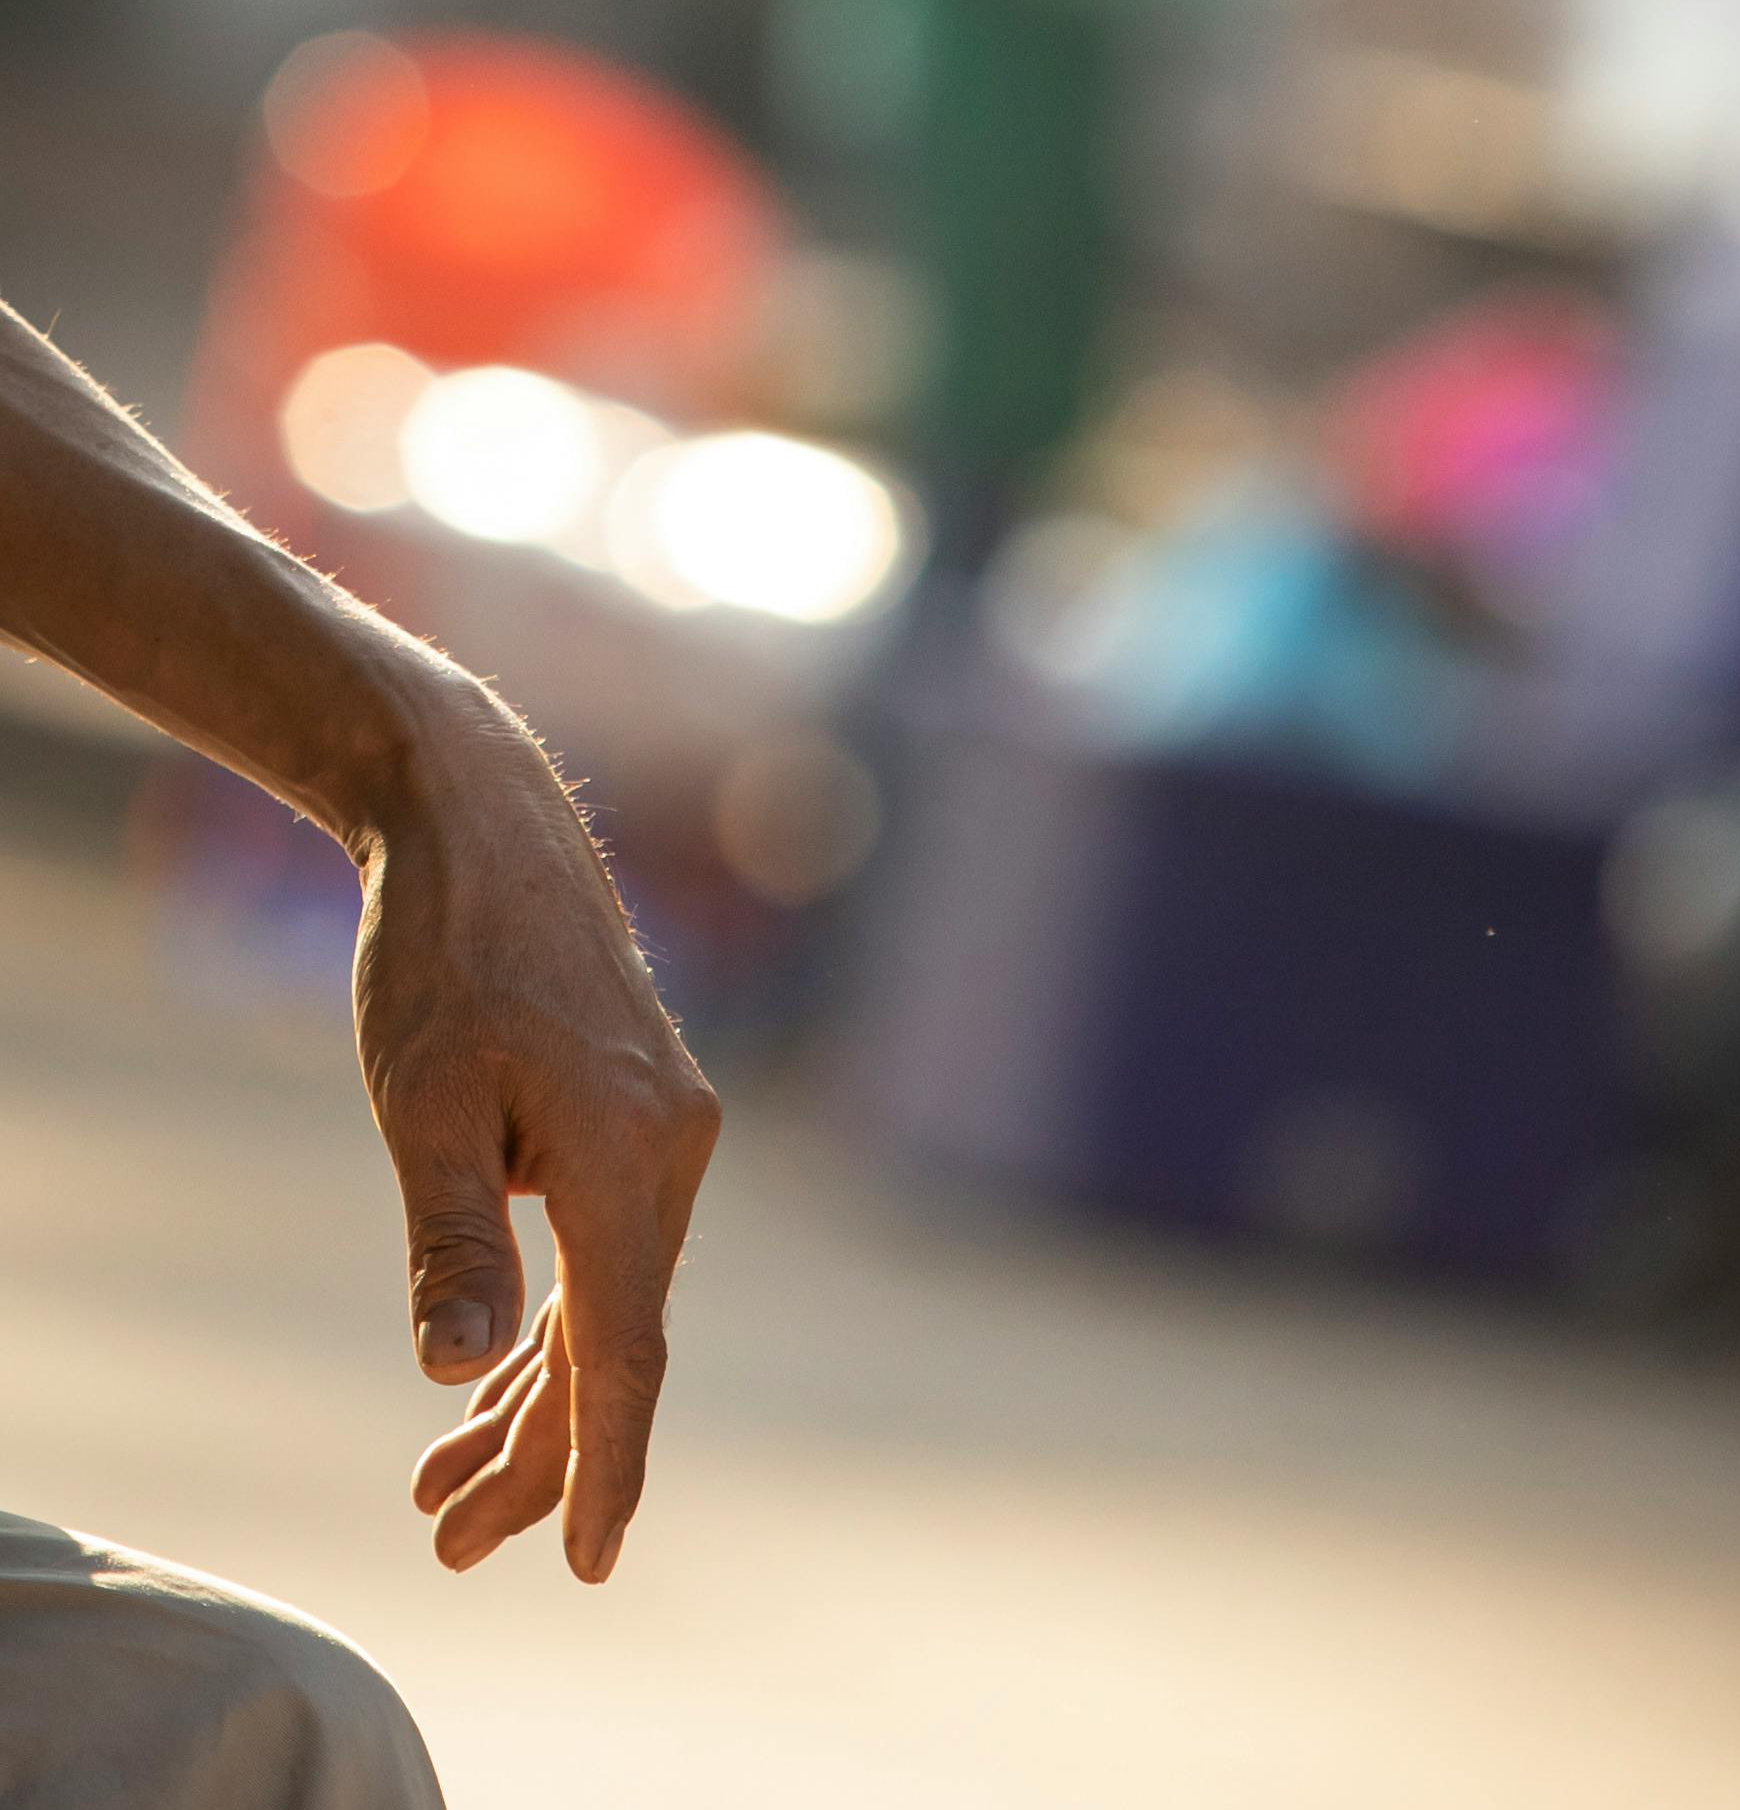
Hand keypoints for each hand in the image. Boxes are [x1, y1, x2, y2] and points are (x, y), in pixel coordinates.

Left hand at [351, 673, 719, 1580]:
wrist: (482, 818)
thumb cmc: (444, 952)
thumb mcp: (423, 1099)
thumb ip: (449, 1234)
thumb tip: (454, 1364)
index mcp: (632, 1154)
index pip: (626, 1348)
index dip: (604, 1464)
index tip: (584, 1563)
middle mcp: (676, 1147)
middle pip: (615, 1338)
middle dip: (535, 1453)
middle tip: (444, 1545)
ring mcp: (666, 1126)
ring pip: (610, 1296)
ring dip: (532, 1393)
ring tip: (439, 1490)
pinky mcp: (638, 1111)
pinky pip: (606, 1244)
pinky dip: (552, 1317)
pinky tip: (492, 1373)